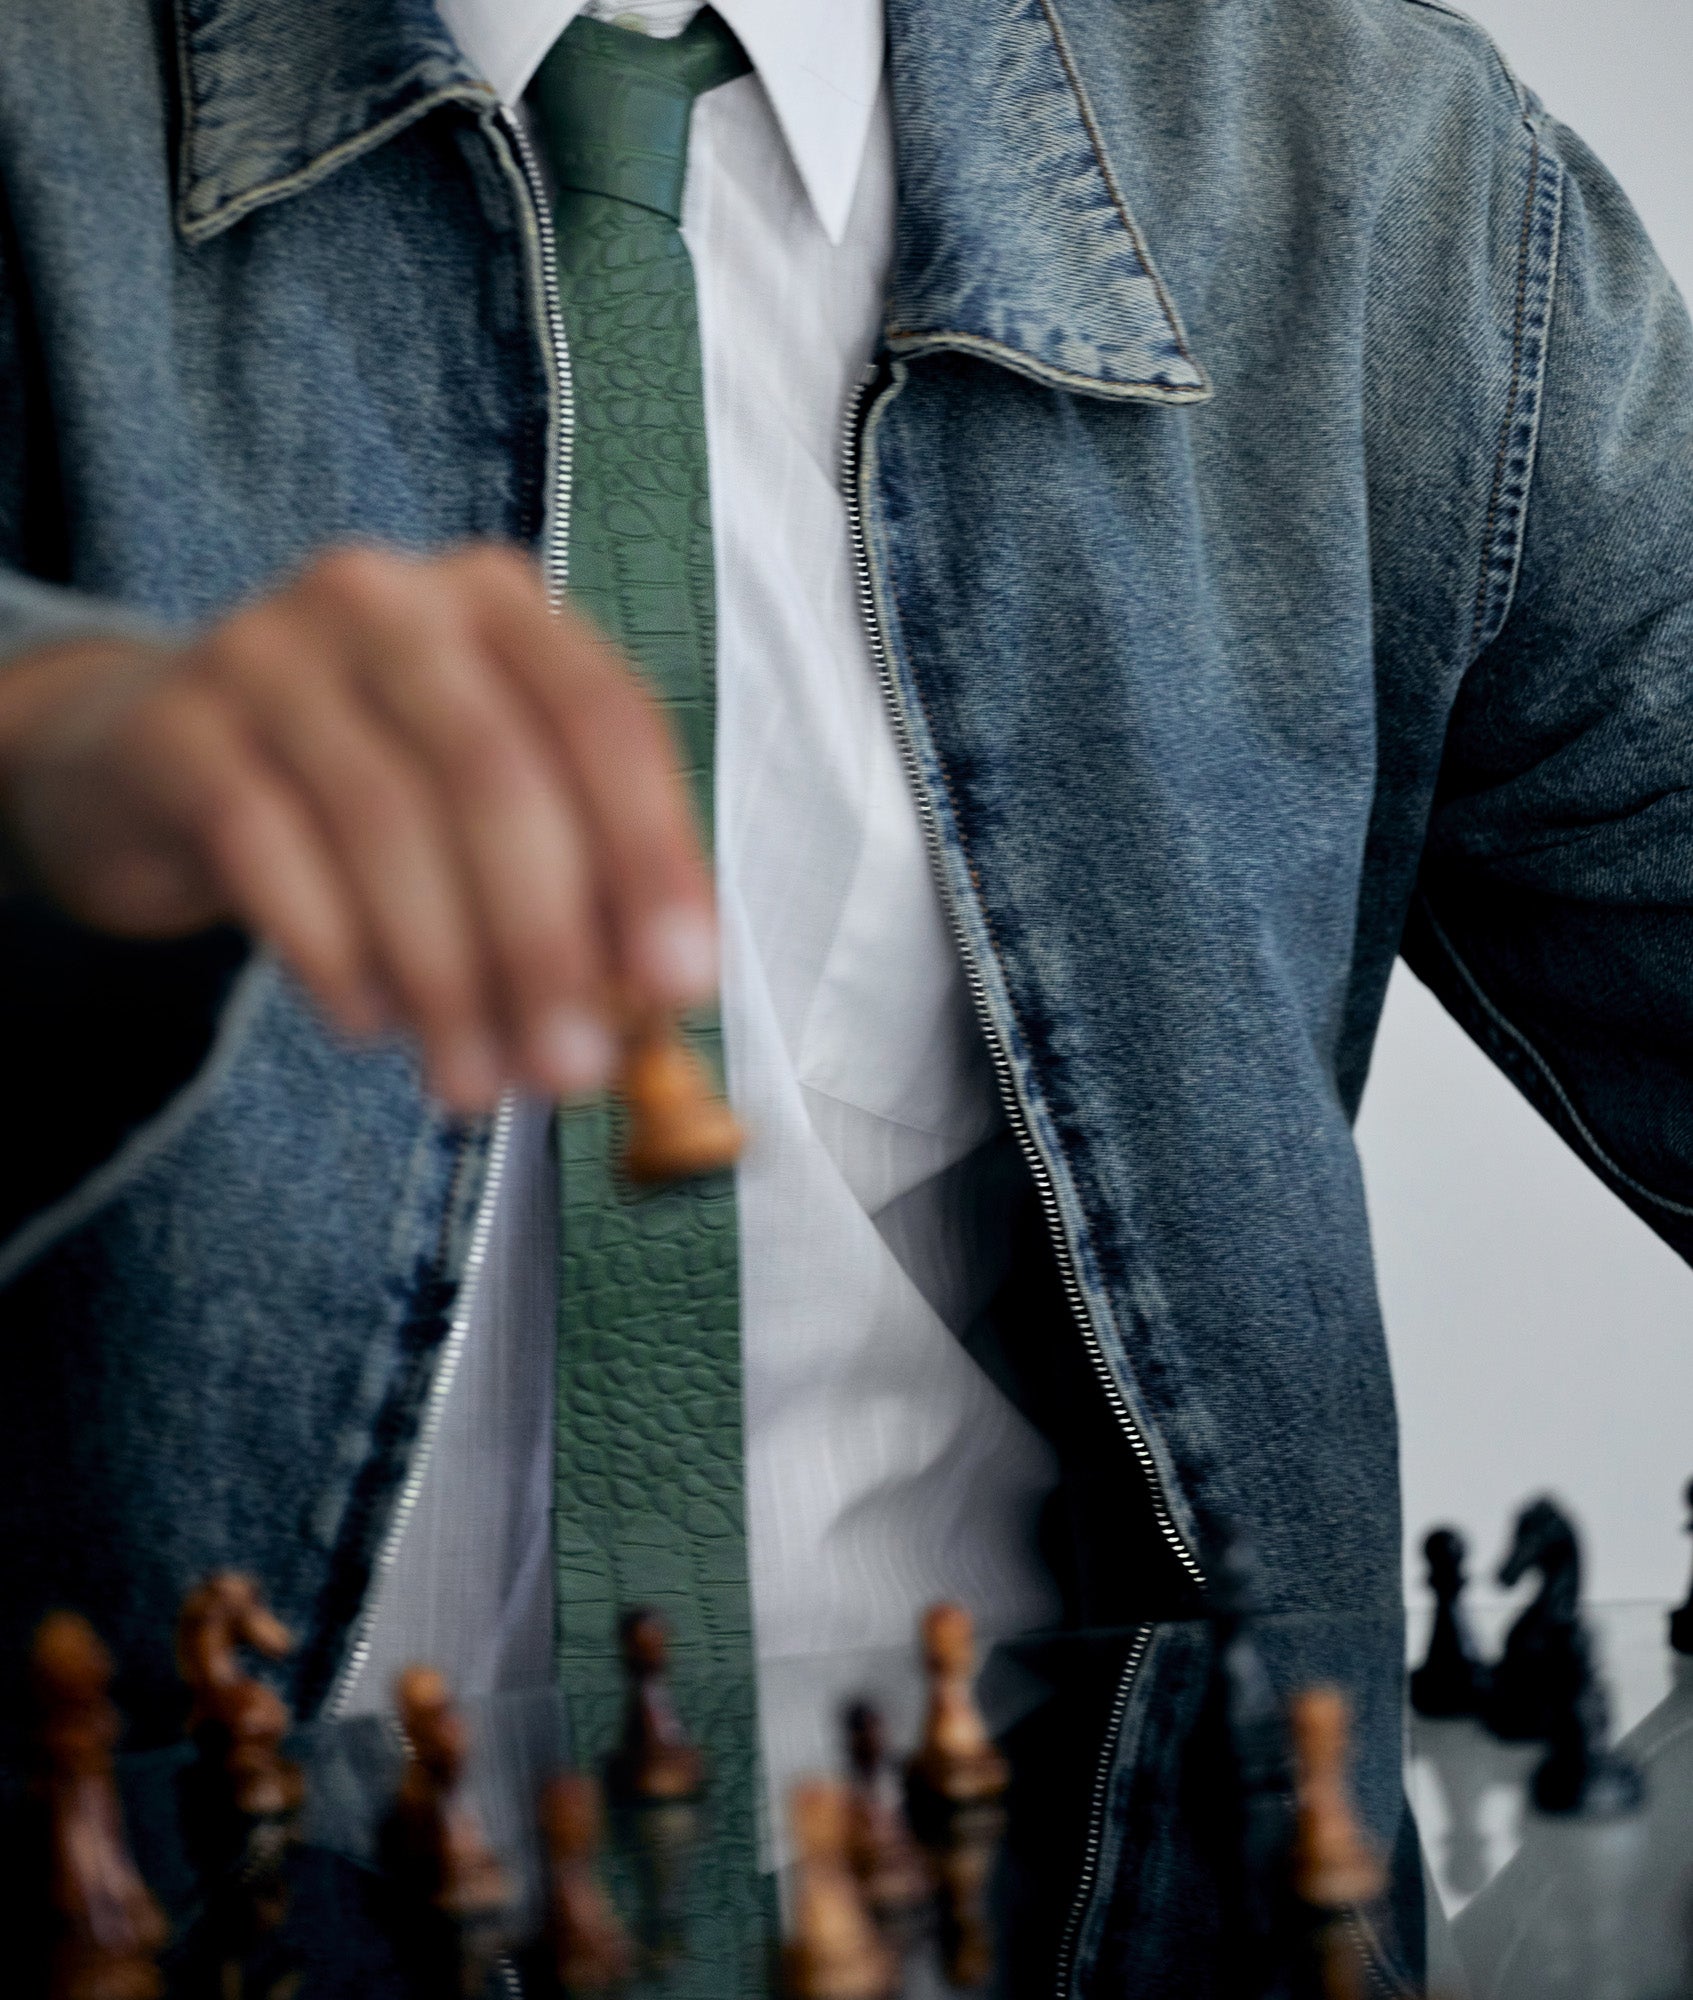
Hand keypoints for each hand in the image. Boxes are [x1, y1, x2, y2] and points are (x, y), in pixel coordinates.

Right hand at [0, 544, 716, 1111]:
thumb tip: (656, 998)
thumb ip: (580, 874)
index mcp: (498, 605)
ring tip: (472, 1080)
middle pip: (494, 772)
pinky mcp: (175, 726)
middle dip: (544, 941)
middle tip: (567, 1070)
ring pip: (382, 820)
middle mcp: (389, 600)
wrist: (153, 756)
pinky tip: (368, 1024)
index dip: (653, 855)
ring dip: (444, 977)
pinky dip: (333, 953)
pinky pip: (265, 846)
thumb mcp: (483, 801)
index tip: (678, 985)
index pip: (605, 715)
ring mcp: (268, 649)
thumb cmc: (363, 788)